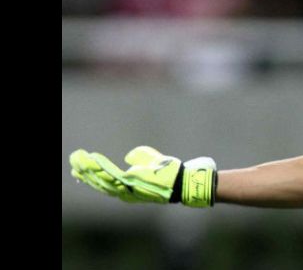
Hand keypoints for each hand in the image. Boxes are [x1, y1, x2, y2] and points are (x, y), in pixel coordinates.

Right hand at [69, 146, 216, 206]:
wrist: (182, 179)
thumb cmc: (168, 172)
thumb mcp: (151, 161)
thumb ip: (138, 157)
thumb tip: (128, 157)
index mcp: (128, 189)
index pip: (105, 183)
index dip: (91, 176)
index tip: (79, 168)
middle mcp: (126, 192)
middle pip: (100, 183)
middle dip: (85, 172)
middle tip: (73, 161)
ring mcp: (129, 189)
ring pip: (102, 180)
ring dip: (88, 170)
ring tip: (77, 159)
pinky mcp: (133, 183)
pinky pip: (113, 175)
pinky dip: (101, 167)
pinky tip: (93, 159)